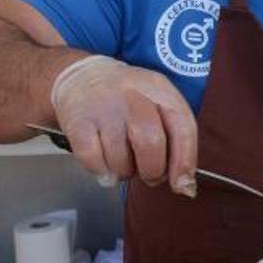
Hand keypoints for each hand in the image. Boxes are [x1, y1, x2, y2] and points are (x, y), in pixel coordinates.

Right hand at [51, 56, 197, 196]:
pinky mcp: (77, 122)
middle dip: (152, 170)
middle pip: (151, 143)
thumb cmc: (127, 99)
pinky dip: (101, 171)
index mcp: (159, 89)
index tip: (182, 184)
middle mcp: (132, 95)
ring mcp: (103, 108)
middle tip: (148, 173)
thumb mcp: (158, 103)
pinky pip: (93, 161)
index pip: (182, 127)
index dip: (184, 162)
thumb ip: (176, 140)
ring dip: (124, 172)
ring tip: (122, 160)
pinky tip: (103, 163)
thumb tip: (185, 186)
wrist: (82, 76)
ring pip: (120, 158)